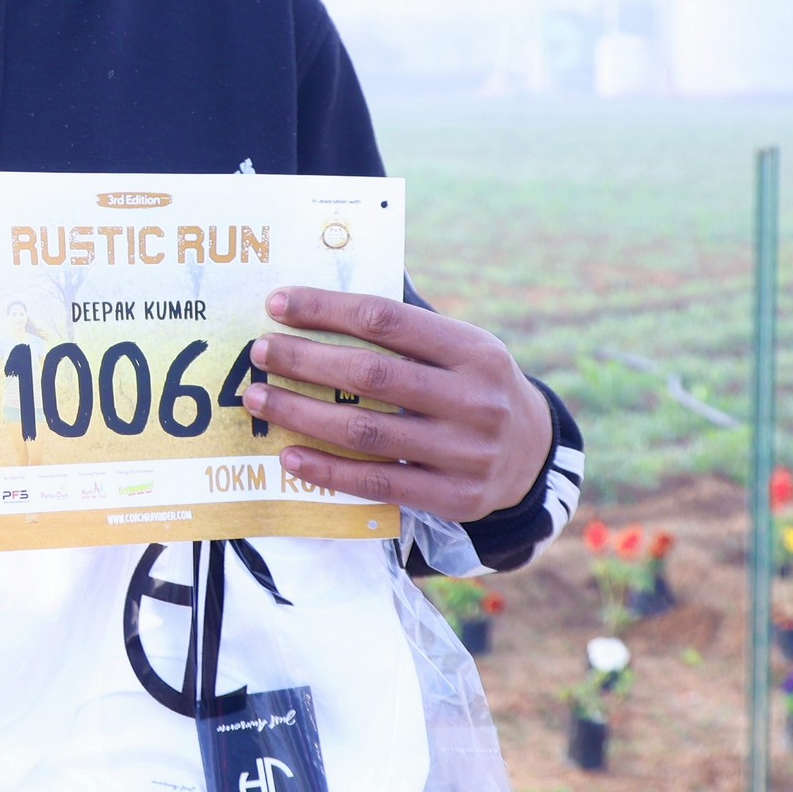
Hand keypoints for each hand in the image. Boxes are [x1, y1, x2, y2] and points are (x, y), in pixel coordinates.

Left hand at [245, 289, 552, 523]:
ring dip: (302, 414)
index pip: (386, 319)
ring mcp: (466, 452)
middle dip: (305, 361)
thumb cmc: (475, 387)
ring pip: (365, 432)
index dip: (326, 309)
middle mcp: (475, 399)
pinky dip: (327, 470)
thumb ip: (407, 327)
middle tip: (260, 351)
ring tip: (259, 399)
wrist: (533, 455)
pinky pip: (377, 482)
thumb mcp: (462, 348)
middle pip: (370, 375)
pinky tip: (290, 455)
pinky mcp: (453, 496)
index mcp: (473, 350)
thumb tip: (326, 295)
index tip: (278, 304)